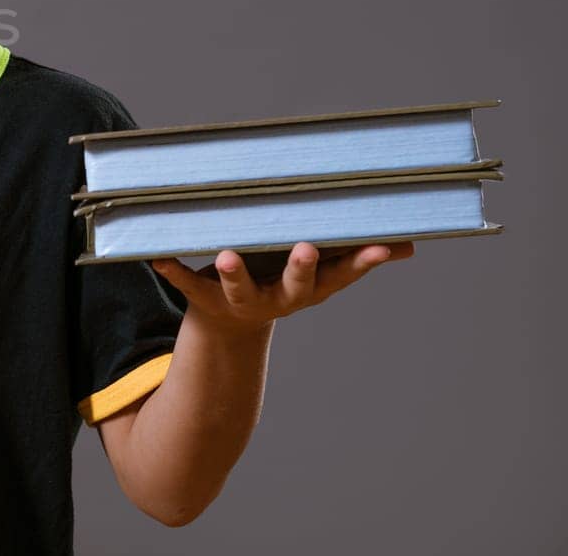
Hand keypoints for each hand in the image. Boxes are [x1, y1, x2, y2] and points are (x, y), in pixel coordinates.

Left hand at [150, 241, 413, 335]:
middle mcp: (278, 298)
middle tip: (305, 248)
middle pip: (295, 286)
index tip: (378, 246)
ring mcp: (241, 301)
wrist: (230, 323)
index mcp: (310, 288)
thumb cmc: (279, 279)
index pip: (342, 275)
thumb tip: (410, 245)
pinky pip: (187, 284)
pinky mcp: (204, 299)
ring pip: (239, 289)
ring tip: (228, 256)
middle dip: (300, 268)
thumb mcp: (318, 273)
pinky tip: (157, 257)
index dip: (361, 263)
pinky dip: (173, 271)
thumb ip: (357, 255)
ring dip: (234, 273)